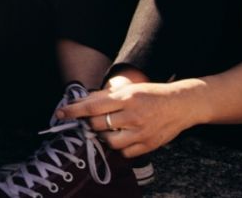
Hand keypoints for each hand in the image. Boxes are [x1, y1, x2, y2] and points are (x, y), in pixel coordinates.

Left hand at [57, 80, 198, 157]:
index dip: (74, 111)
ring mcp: (141, 132)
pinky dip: (119, 146)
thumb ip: (105, 96)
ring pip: (109, 141)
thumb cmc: (151, 95)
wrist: (181, 105)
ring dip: (103, 136)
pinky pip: (124, 152)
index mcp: (127, 99)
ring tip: (109, 129)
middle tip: (91, 120)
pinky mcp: (148, 145)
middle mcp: (133, 116)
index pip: (92, 106)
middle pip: (98, 125)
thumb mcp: (129, 90)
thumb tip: (82, 102)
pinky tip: (122, 137)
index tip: (60, 113)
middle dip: (90, 123)